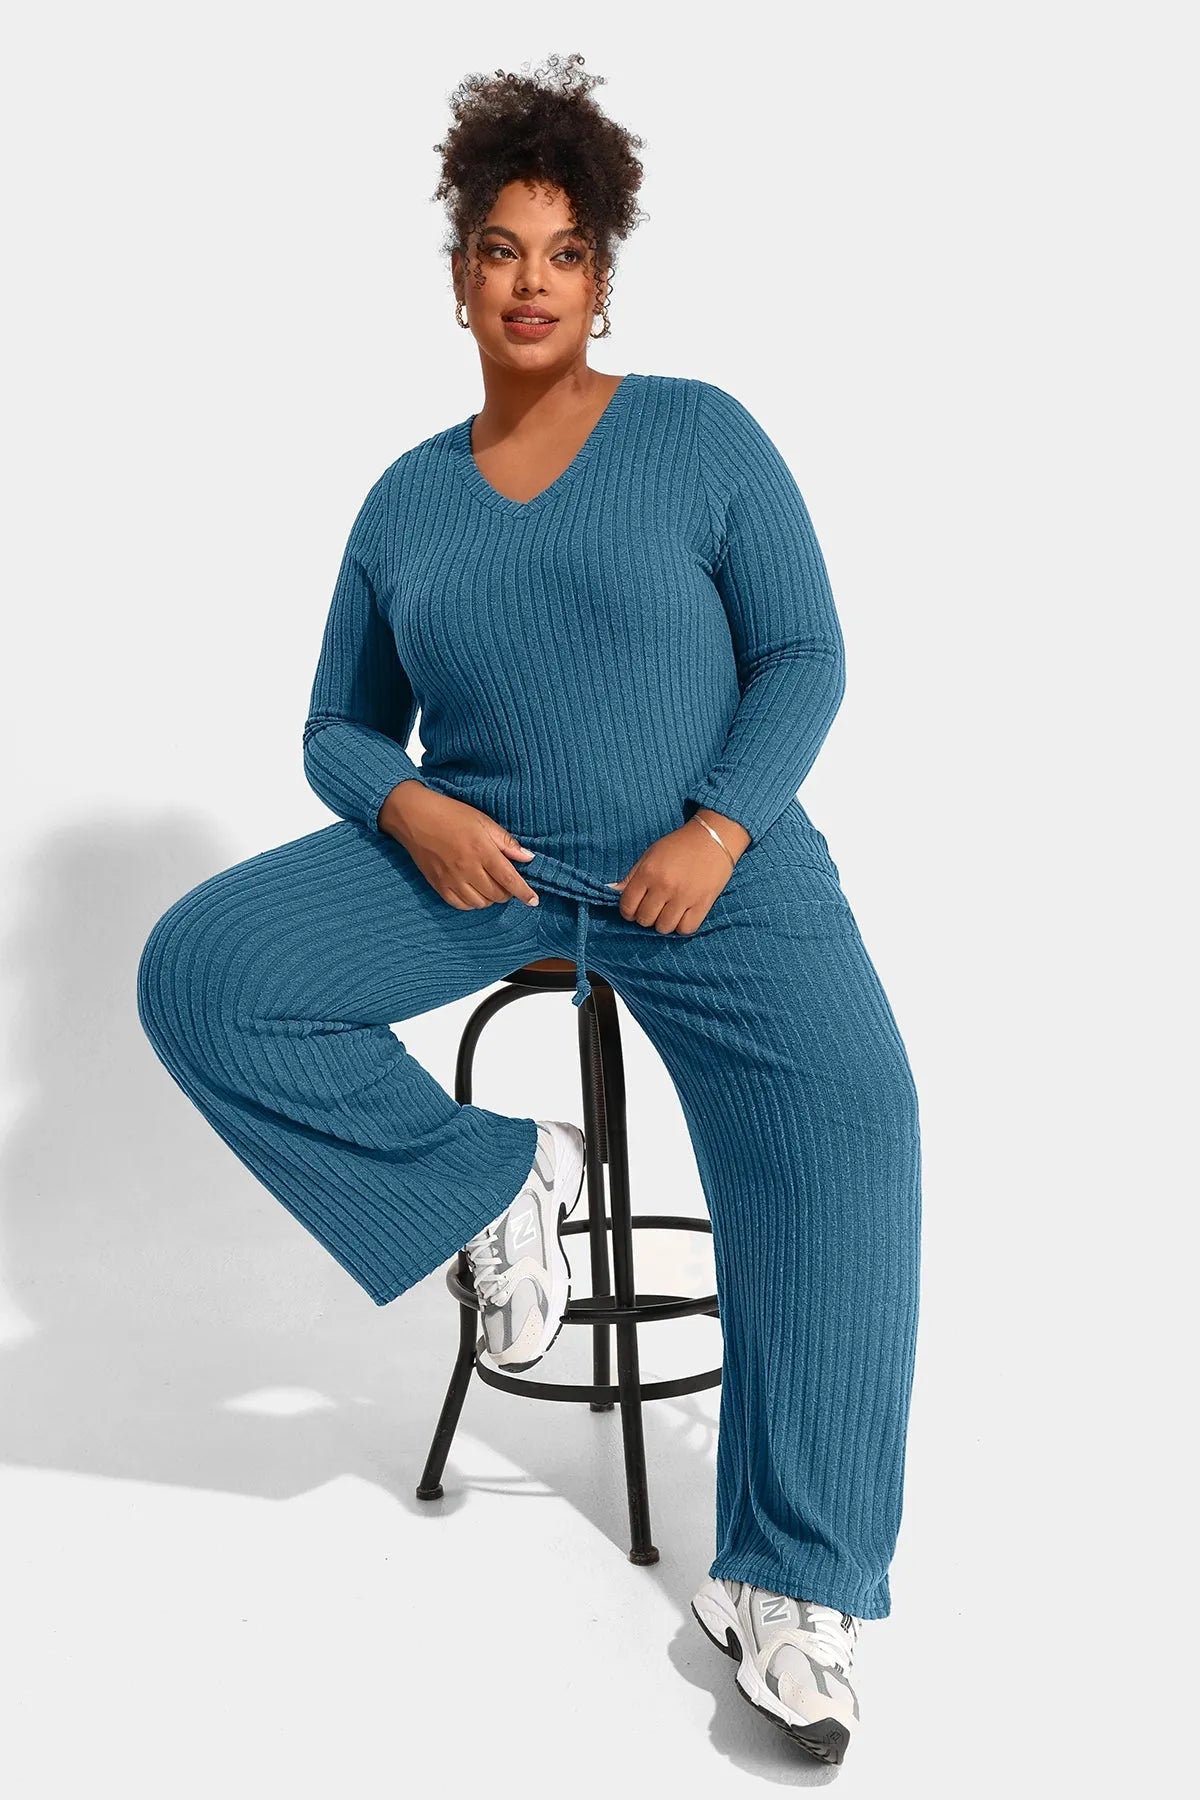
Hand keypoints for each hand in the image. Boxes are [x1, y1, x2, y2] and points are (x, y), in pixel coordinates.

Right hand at [378, 780, 539, 909]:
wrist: (414, 817)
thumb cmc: (450, 814)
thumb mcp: (483, 821)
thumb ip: (506, 842)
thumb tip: (528, 857)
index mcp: (482, 851)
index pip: (509, 879)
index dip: (524, 892)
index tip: (533, 900)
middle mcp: (468, 869)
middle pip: (497, 894)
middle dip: (507, 892)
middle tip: (506, 881)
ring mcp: (452, 880)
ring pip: (481, 903)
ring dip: (491, 898)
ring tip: (490, 885)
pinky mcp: (438, 886)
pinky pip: (461, 905)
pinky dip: (472, 903)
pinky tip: (474, 891)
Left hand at [607, 811, 749, 933]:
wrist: (713, 838)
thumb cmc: (678, 846)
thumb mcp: (650, 855)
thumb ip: (631, 877)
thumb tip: (610, 890)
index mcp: (649, 872)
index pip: (628, 906)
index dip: (628, 911)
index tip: (634, 908)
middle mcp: (665, 886)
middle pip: (645, 919)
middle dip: (645, 917)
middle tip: (653, 908)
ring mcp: (684, 896)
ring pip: (664, 927)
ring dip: (663, 923)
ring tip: (668, 911)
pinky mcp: (703, 903)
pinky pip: (686, 929)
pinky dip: (682, 926)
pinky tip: (682, 915)